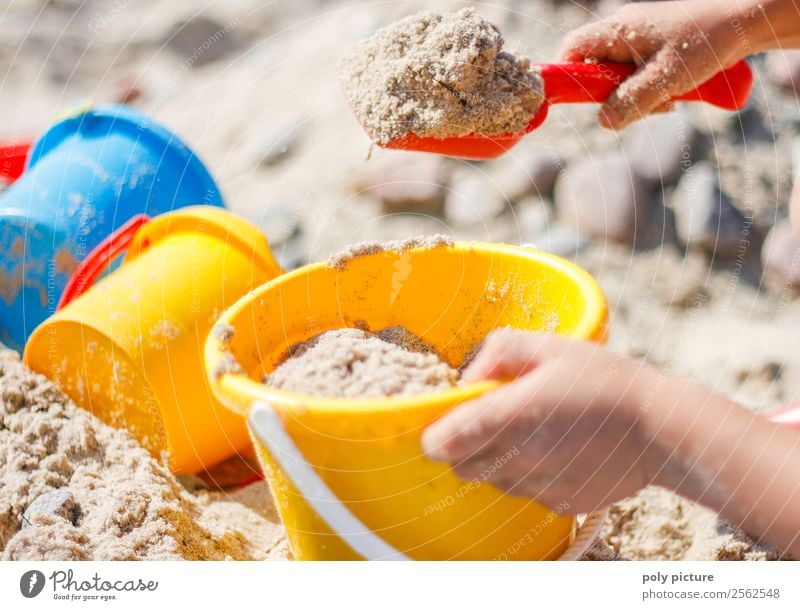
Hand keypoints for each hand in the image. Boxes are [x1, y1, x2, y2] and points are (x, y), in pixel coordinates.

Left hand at [421, 329, 662, 513]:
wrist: (658, 427)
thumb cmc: (603, 378)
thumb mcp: (550, 345)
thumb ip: (500, 351)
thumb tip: (469, 376)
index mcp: (512, 414)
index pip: (445, 440)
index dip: (433, 434)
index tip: (438, 424)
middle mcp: (520, 457)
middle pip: (461, 466)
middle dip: (460, 447)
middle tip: (482, 423)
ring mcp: (539, 485)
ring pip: (490, 481)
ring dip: (492, 461)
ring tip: (523, 434)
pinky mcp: (559, 503)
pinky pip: (522, 493)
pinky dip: (523, 476)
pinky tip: (551, 452)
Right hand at [557, 0, 751, 128]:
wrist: (746, 21)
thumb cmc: (706, 43)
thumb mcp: (666, 79)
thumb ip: (631, 102)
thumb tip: (603, 122)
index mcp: (618, 30)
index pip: (572, 48)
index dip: (565, 75)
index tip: (573, 100)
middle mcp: (623, 30)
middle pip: (594, 68)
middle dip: (609, 95)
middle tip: (634, 108)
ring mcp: (639, 38)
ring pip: (617, 76)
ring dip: (634, 97)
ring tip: (664, 101)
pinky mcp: (654, 48)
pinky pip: (637, 75)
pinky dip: (649, 90)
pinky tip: (671, 95)